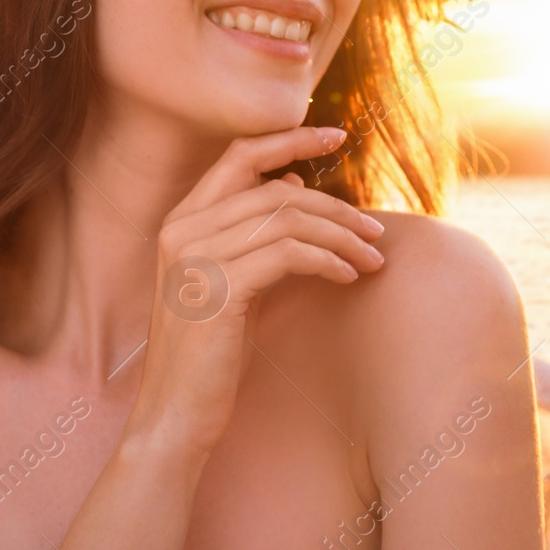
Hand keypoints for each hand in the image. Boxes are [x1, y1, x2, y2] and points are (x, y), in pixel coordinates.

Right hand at [125, 126, 385, 455]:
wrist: (174, 414)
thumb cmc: (209, 351)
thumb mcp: (230, 279)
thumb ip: (252, 231)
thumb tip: (292, 183)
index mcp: (181, 221)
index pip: (240, 155)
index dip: (291, 139)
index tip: (337, 135)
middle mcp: (183, 231)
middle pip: (276, 190)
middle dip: (335, 206)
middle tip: (375, 230)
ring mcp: (196, 259)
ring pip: (287, 219)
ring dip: (341, 237)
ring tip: (372, 258)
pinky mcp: (219, 290)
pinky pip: (289, 255)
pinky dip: (328, 260)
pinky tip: (347, 277)